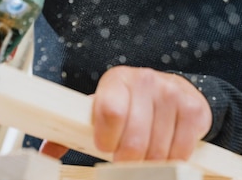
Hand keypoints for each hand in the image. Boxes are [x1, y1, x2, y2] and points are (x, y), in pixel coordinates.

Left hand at [39, 66, 211, 161]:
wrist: (169, 89)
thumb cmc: (129, 104)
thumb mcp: (101, 110)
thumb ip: (72, 131)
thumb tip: (47, 150)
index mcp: (116, 80)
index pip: (110, 111)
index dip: (107, 138)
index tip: (105, 148)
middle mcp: (146, 81)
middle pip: (134, 140)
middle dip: (127, 160)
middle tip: (125, 160)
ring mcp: (172, 93)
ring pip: (158, 150)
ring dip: (150, 161)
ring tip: (145, 153)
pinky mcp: (194, 108)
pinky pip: (182, 149)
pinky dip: (173, 158)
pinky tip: (166, 148)